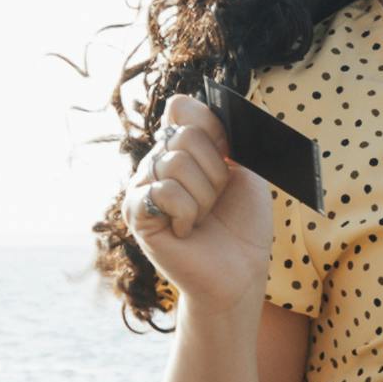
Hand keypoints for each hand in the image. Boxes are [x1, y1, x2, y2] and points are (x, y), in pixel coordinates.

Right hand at [111, 95, 272, 319]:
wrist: (239, 273)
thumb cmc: (243, 226)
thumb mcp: (246, 171)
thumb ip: (227, 137)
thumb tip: (202, 111)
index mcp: (181, 148)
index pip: (181, 108)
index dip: (211, 128)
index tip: (229, 157)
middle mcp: (157, 162)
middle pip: (184, 134)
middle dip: (215, 171)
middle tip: (217, 200)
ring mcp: (142, 187)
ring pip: (176, 162)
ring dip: (205, 195)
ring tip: (203, 218)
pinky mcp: (136, 214)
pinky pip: (165, 191)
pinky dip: (189, 212)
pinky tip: (187, 231)